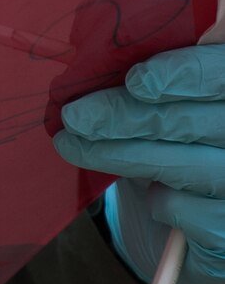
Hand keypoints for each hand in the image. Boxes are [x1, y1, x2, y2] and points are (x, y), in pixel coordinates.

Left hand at [56, 43, 224, 283]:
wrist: (194, 218)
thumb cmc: (177, 143)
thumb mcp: (167, 105)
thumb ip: (151, 81)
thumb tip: (95, 66)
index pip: (218, 73)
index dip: (180, 73)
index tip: (135, 81)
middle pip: (190, 121)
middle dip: (124, 117)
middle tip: (74, 117)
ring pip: (181, 166)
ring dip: (118, 155)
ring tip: (72, 147)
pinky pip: (186, 209)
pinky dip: (158, 201)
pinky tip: (149, 195)